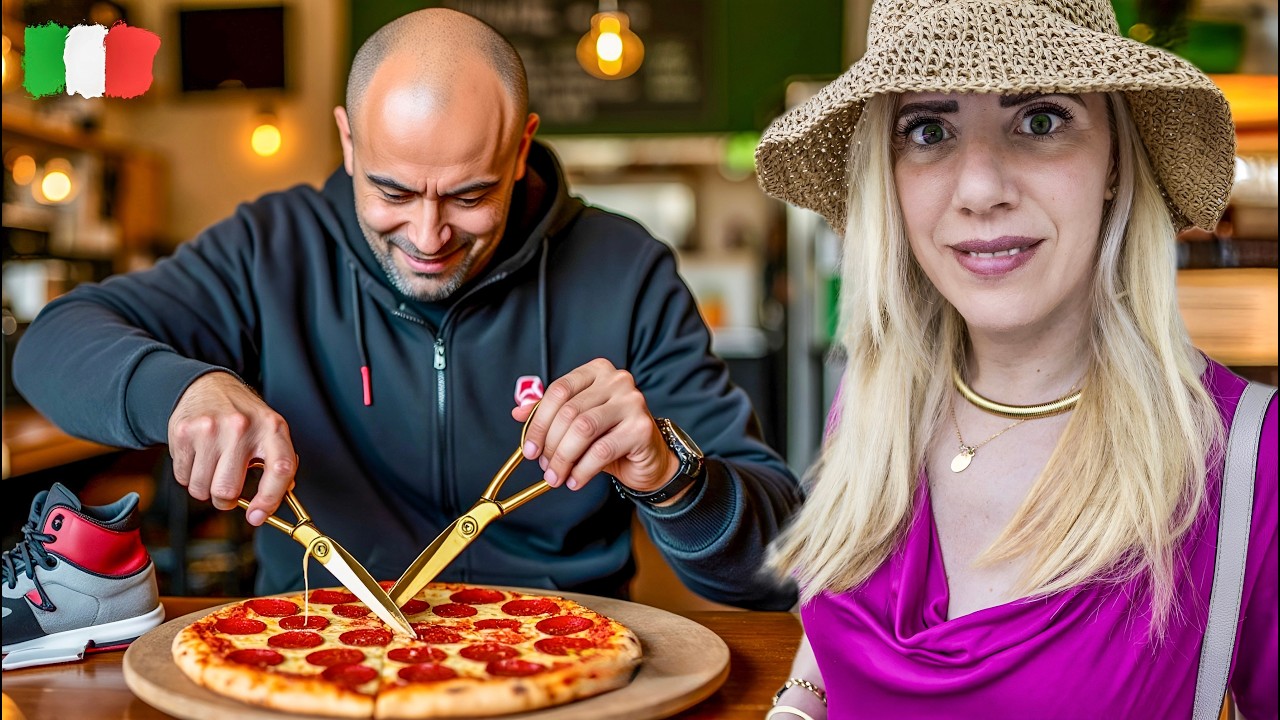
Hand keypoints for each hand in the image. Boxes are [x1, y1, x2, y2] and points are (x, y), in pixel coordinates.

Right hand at [167, 371, 296, 524]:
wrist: (209, 386)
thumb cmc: (244, 415)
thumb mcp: (270, 431)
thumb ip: (278, 463)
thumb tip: (276, 499)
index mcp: (272, 428)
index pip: (280, 469)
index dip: (270, 500)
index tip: (257, 516)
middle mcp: (242, 427)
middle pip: (228, 490)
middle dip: (225, 500)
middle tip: (227, 489)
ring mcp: (210, 428)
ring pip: (201, 489)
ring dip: (205, 489)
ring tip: (213, 468)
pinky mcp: (183, 432)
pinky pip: (182, 477)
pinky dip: (189, 476)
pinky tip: (199, 457)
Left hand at [512, 358, 678, 493]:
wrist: (648, 458)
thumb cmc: (611, 437)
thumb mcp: (577, 422)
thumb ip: (550, 414)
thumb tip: (518, 413)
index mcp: (598, 371)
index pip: (558, 390)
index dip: (538, 422)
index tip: (529, 448)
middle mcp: (617, 381)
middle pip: (569, 411)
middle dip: (550, 444)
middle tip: (545, 467)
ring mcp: (632, 402)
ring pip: (583, 429)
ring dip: (564, 458)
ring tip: (557, 476)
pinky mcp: (642, 428)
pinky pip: (602, 450)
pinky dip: (583, 470)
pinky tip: (576, 480)